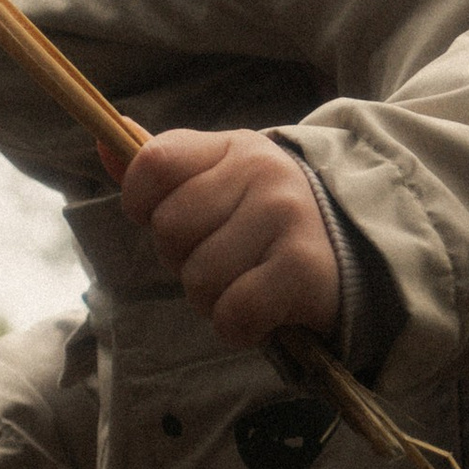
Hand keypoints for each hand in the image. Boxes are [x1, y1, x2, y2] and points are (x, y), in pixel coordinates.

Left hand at [111, 127, 339, 349]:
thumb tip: (103, 142)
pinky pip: (232, 313)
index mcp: (234, 147)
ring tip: (247, 283)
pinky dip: (239, 326)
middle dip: (184, 260)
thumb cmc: (272, 219)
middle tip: (223, 259)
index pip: (153, 163)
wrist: (364, 250)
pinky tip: (262, 311)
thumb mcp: (223, 179)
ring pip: (198, 279)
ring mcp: (285, 218)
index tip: (170, 221)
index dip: (142, 203)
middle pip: (169, 231)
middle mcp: (262, 174)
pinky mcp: (303, 269)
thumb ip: (163, 169)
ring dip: (212, 298)